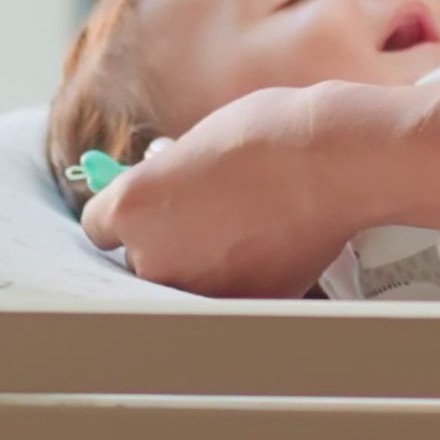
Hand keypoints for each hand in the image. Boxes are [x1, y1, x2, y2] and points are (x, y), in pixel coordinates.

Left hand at [80, 83, 356, 298]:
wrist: (340, 158)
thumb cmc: (275, 133)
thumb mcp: (204, 136)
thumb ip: (170, 173)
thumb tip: (167, 190)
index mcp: (132, 206)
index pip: (99, 225)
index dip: (130, 213)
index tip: (152, 206)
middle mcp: (151, 257)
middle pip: (140, 259)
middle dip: (168, 240)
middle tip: (211, 212)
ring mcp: (194, 288)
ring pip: (182, 283)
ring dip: (202, 264)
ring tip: (248, 226)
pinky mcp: (239, 306)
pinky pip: (226, 296)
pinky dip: (240, 277)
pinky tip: (270, 242)